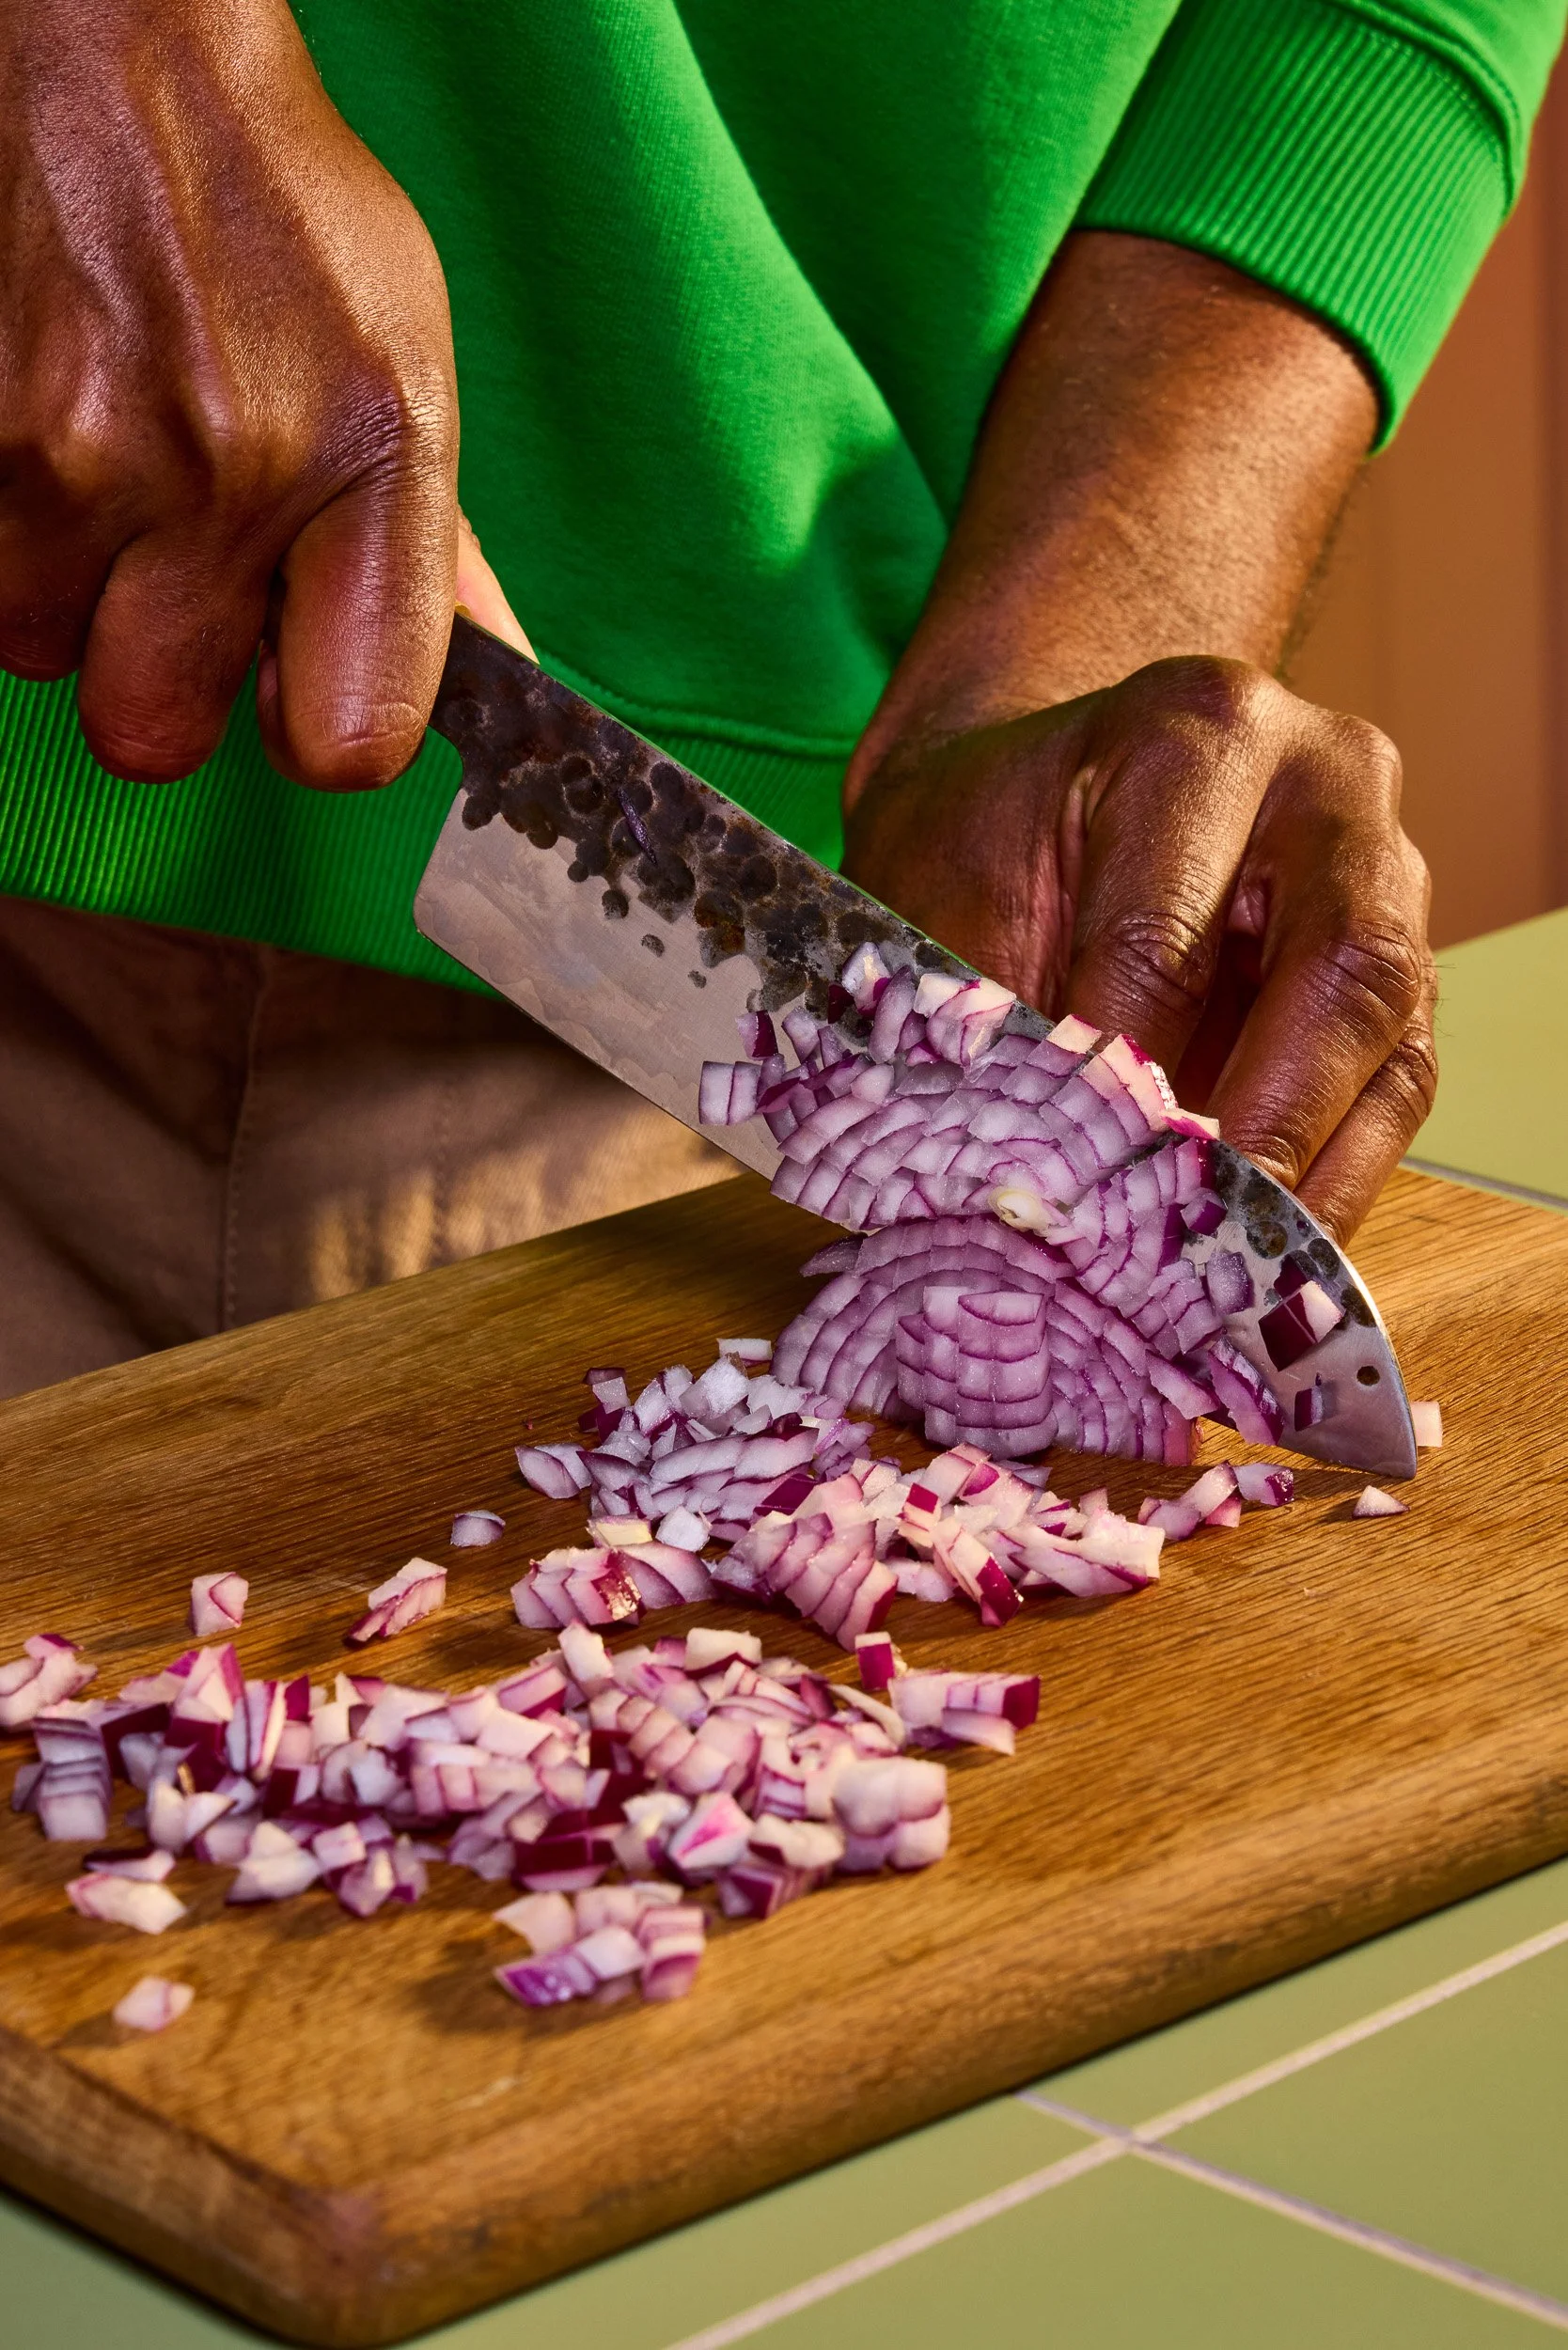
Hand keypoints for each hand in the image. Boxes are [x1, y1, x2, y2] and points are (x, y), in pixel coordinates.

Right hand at [0, 0, 460, 787]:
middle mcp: (230, 465)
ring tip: (105, 475)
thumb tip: (498, 678)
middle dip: (155, 678)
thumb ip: (431, 551)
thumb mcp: (400, 368)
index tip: (295, 693)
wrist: (122, 50)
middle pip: (156, 733)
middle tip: (171, 575)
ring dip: (62, 594)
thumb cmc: (280, 219)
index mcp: (369, 460)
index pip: (353, 739)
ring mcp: (79, 447)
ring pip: (38, 653)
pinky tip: (49, 438)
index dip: (316, 736)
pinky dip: (3, 533)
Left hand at [842, 657, 1436, 1240]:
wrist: (1034, 795)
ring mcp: (1387, 872)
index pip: (1164, 935)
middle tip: (1186, 1247)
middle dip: (1261, 1129)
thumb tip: (1017, 1185)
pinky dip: (1333, 1182)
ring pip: (1390, 1041)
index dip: (1114, 1080)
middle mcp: (1326, 782)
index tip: (1064, 1188)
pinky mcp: (1403, 968)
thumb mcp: (942, 893)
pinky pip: (1396, 1088)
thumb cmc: (984, 841)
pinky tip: (1264, 1256)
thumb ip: (978, 1018)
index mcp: (1197, 731)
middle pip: (1340, 969)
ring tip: (1229, 1279)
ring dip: (1312, 1174)